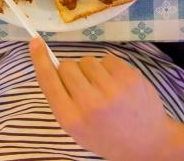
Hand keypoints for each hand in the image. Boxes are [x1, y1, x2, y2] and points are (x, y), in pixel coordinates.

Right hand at [30, 38, 178, 160]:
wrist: (148, 143)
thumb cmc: (106, 135)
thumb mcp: (77, 128)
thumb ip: (63, 100)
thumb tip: (52, 64)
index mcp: (71, 119)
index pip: (49, 81)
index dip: (40, 59)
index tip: (35, 41)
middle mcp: (89, 103)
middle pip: (67, 66)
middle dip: (72, 71)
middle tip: (84, 86)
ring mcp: (111, 89)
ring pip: (87, 60)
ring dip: (91, 70)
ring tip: (104, 88)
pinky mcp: (129, 77)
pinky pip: (107, 58)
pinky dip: (109, 68)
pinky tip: (117, 85)